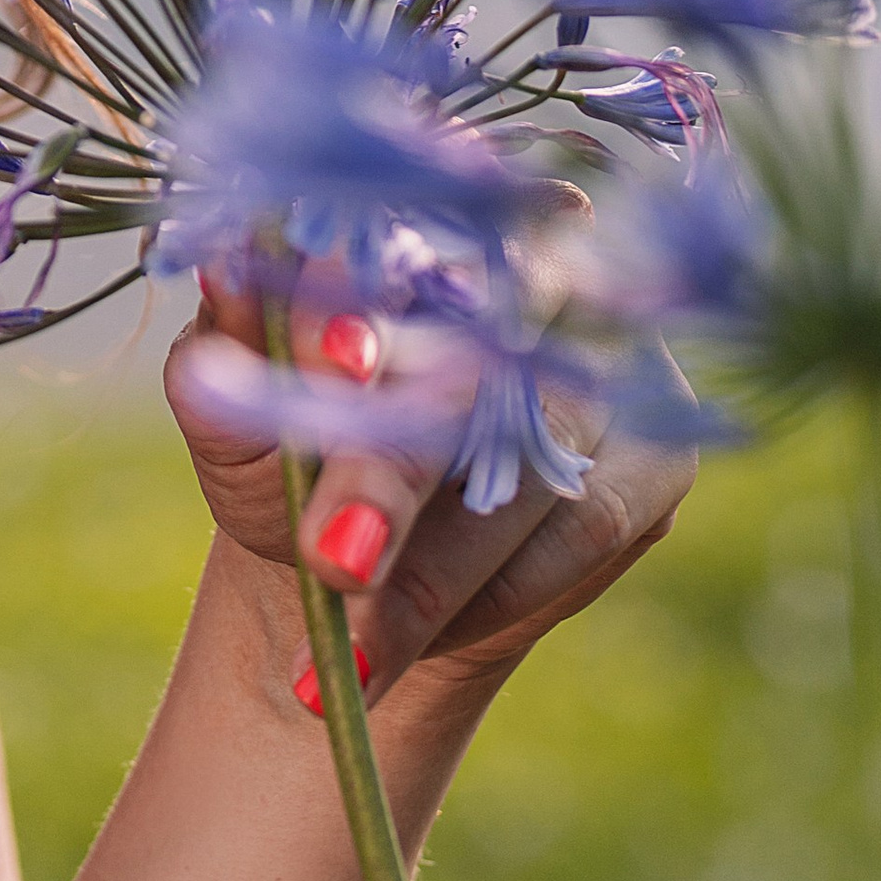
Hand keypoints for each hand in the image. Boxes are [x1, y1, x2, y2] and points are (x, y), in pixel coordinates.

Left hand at [161, 207, 695, 708]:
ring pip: (530, 463)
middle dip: (394, 479)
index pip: (409, 238)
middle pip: (474, 365)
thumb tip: (221, 263)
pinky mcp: (659, 456)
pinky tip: (429, 634)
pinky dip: (501, 593)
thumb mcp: (237, 415)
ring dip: (437, 572)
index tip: (336, 364)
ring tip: (352, 655)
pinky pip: (587, 527)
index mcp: (419, 225)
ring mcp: (610, 360)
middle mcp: (531, 265)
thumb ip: (231, 346)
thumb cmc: (290, 460)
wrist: (360, 562)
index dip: (372, 303)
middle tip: (332, 561)